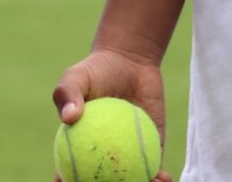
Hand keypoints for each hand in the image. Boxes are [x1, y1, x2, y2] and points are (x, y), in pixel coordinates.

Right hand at [49, 51, 169, 177]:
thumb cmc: (98, 69)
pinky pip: (154, 171)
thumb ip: (67, 93)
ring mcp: (127, 158)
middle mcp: (103, 158)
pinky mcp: (150, 152)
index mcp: (79, 149)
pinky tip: (163, 177)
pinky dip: (159, 179)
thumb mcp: (76, 76)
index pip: (70, 174)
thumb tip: (68, 118)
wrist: (130, 61)